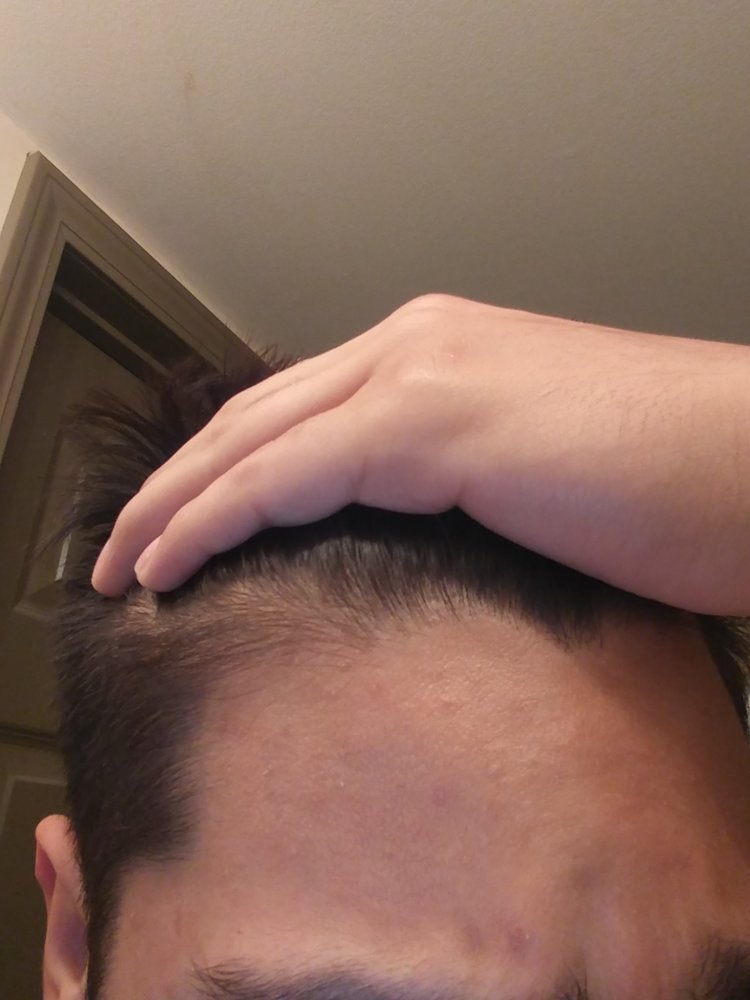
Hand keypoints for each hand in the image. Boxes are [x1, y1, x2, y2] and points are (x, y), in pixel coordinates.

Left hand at [91, 294, 749, 614]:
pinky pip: (285, 472)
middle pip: (256, 414)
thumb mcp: (534, 473)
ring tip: (124, 566)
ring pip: (254, 439)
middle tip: (123, 546)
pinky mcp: (432, 419)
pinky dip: (214, 517)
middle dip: (177, 482)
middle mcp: (418, 342)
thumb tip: (398, 539)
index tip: (184, 525)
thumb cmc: (671, 481)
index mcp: (441, 351)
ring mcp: (422, 370)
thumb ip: (453, 483)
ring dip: (175, 504)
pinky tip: (171, 562)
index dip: (227, 467)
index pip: (299, 408)